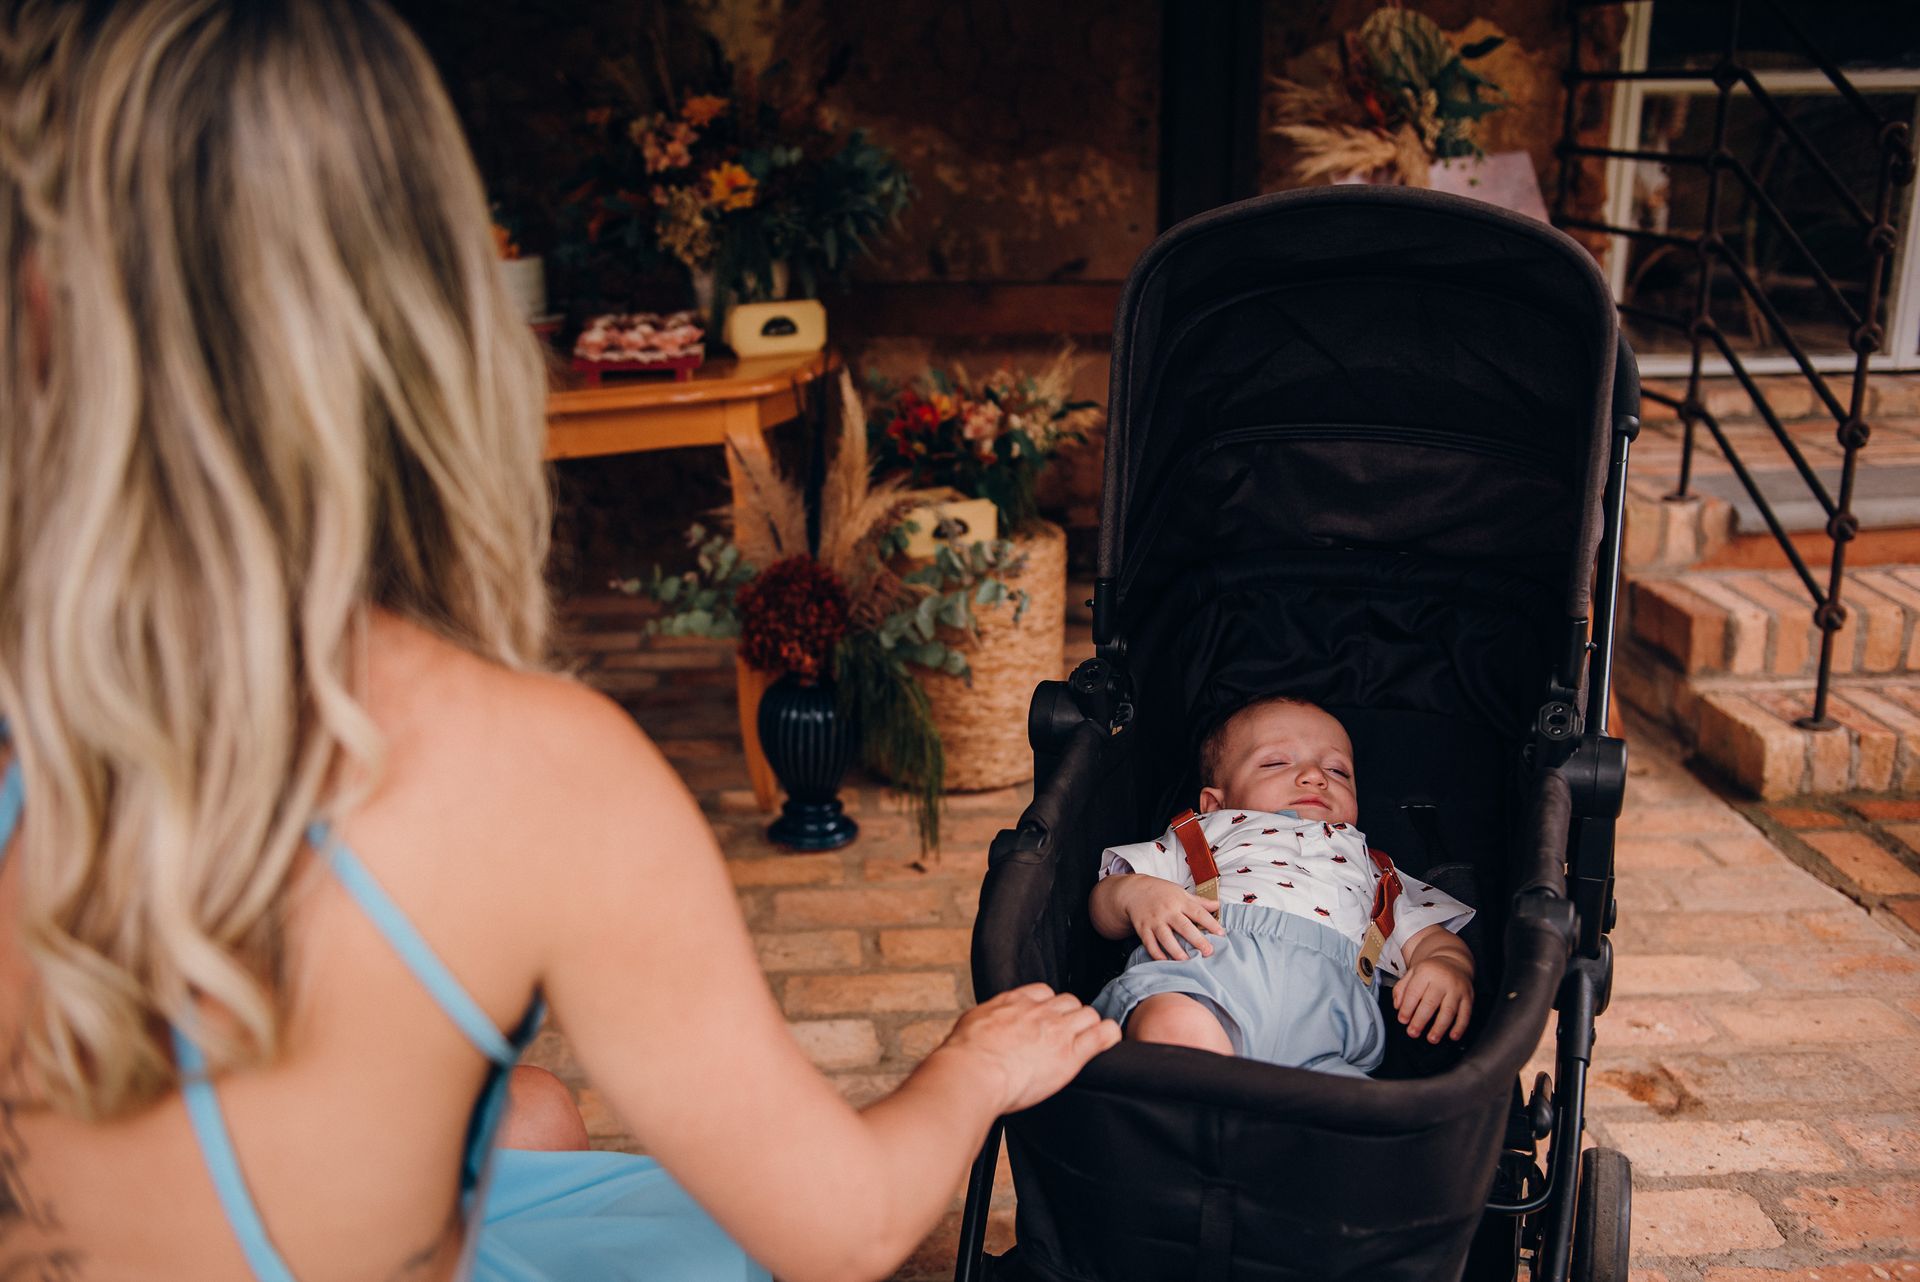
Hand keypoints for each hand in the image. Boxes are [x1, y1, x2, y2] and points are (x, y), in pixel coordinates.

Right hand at [936, 984, 1120, 1114]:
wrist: (973, 1073)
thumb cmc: (964, 1056)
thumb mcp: (971, 1023)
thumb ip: (987, 1021)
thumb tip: (983, 1026)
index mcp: (1014, 1001)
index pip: (1044, 992)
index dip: (1049, 1006)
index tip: (1047, 1019)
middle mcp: (1039, 1011)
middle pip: (1069, 1001)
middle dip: (1070, 1016)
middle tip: (1064, 1036)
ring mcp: (1058, 1030)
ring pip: (1088, 1015)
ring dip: (1088, 1026)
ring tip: (1086, 1041)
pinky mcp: (1070, 1054)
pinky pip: (1102, 1035)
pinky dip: (1108, 1035)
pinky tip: (1108, 1039)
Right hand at [1114, 875, 1223, 960]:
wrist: (1134, 890)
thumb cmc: (1161, 892)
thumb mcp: (1180, 892)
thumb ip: (1199, 901)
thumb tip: (1218, 905)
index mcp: (1180, 901)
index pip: (1198, 912)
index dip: (1210, 923)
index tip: (1221, 934)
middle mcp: (1168, 911)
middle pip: (1184, 926)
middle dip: (1197, 940)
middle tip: (1208, 952)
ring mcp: (1154, 920)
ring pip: (1166, 937)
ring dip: (1176, 950)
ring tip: (1187, 961)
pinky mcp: (1143, 929)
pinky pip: (1149, 943)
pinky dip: (1156, 954)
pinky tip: (1165, 962)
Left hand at [1393, 955, 1472, 1042]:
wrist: (1455, 961)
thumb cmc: (1430, 971)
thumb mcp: (1412, 973)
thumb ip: (1401, 988)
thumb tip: (1397, 1006)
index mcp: (1426, 972)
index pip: (1414, 992)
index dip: (1407, 1008)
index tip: (1402, 1020)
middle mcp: (1443, 980)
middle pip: (1430, 1003)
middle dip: (1420, 1020)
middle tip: (1413, 1033)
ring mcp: (1457, 989)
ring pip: (1448, 1010)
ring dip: (1440, 1027)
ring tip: (1432, 1039)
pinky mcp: (1469, 997)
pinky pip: (1465, 1014)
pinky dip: (1460, 1027)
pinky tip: (1453, 1036)